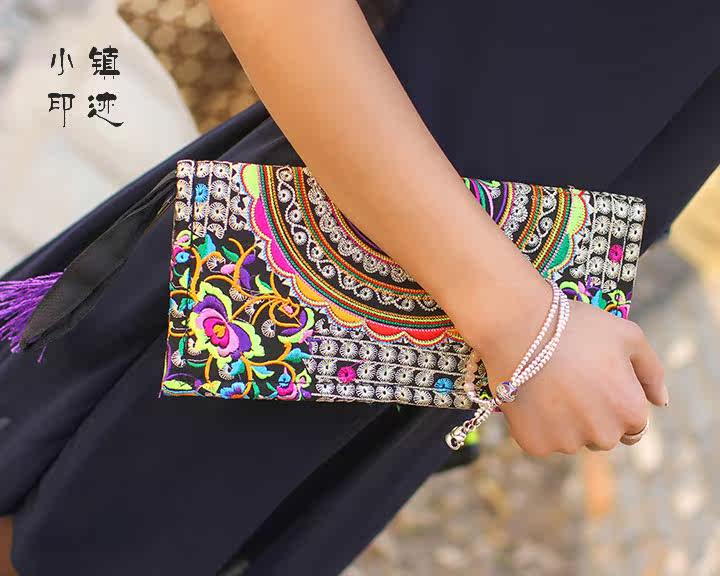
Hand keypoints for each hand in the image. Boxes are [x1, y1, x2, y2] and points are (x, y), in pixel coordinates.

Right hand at [465, 294, 666, 456]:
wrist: (519, 327)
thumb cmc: (576, 326)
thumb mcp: (627, 336)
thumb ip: (652, 372)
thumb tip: (660, 402)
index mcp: (631, 412)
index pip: (633, 425)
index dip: (614, 402)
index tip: (594, 382)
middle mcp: (603, 435)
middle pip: (602, 436)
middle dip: (590, 415)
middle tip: (568, 381)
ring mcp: (567, 443)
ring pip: (570, 439)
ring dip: (561, 420)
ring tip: (546, 384)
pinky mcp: (535, 444)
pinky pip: (539, 440)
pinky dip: (535, 424)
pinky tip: (529, 395)